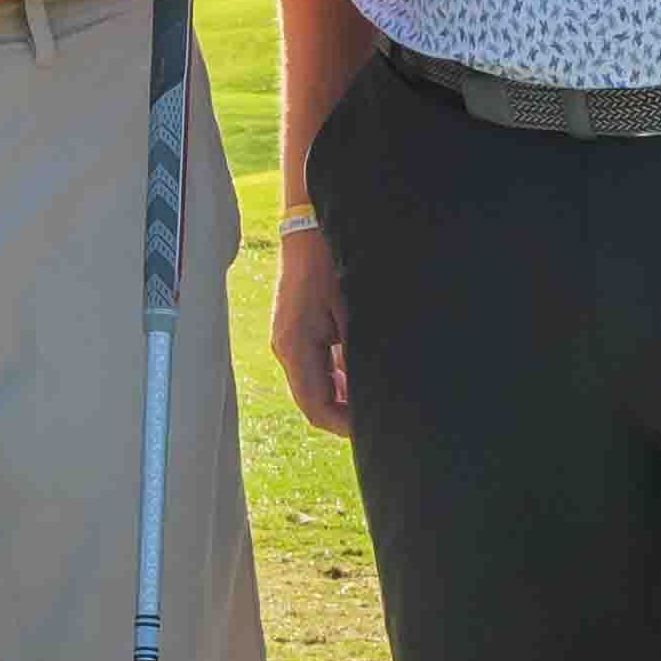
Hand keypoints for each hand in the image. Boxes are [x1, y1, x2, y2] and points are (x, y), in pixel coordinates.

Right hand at [266, 217, 352, 433]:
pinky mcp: (293, 330)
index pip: (316, 406)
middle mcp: (285, 349)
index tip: (370, 429)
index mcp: (296, 348)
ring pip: (312, 385)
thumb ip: (355, 357)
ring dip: (340, 395)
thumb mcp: (353, 315)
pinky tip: (356, 371)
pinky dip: (334, 376)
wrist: (310, 231)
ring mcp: (286, 339)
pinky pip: (311, 365)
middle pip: (312, 401)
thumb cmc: (332, 266)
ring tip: (371, 396)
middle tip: (376, 417)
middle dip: (343, 413)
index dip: (344, 425)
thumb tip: (367, 393)